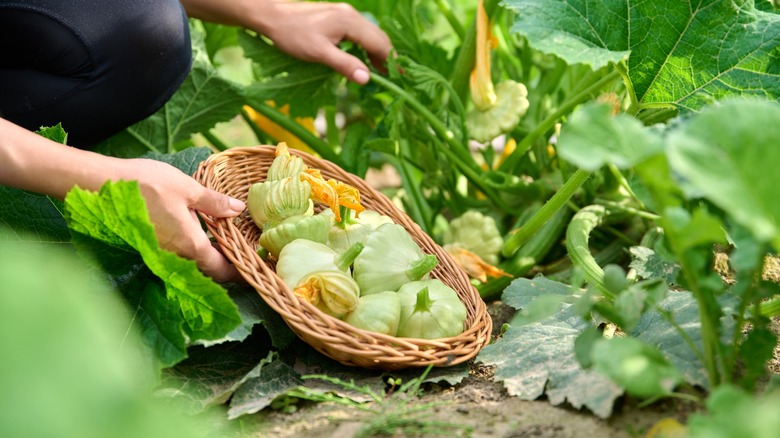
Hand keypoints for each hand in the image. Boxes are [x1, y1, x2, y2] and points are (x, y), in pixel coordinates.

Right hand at [121, 159, 245, 282]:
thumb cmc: (145, 184)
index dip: (240, 271)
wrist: (99, 186)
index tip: (255, 268)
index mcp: (191, 245)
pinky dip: (193, 252)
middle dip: (228, 267)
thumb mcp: (188, 189)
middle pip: (209, 272)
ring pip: (192, 266)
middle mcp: (176, 257)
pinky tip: (199, 236)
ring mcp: (161, 255)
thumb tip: (238, 209)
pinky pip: (178, 258)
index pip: (222, 270)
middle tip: (245, 256)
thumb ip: (214, 203)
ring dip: (210, 260)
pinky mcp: (150, 248)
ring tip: (227, 246)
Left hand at [259, 2, 391, 83]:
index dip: (390, 62)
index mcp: (350, 22)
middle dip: (386, 58)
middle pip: (379, 37)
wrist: (272, 15)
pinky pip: (360, 32)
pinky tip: (362, 59)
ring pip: (370, 34)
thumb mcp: (319, 53)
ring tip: (379, 72)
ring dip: (376, 53)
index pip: (379, 43)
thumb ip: (344, 65)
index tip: (397, 79)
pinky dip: (366, 46)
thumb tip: (367, 79)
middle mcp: (351, 15)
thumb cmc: (293, 35)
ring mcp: (345, 14)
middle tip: (391, 79)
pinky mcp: (338, 16)